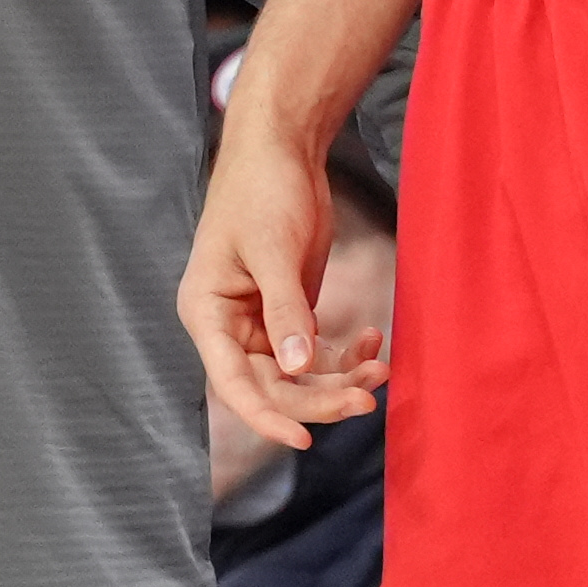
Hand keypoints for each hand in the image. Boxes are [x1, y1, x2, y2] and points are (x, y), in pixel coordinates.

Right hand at [181, 117, 388, 452]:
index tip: (303, 439)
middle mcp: (229, 326)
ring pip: (298, 376)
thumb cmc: (263, 188)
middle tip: (367, 400)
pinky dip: (345, 355)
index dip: (266, 416)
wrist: (282, 147)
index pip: (232, 383)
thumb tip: (298, 367)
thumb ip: (286, 309)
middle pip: (272, 386)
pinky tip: (373, 342)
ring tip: (380, 373)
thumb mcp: (273, 248)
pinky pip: (315, 352)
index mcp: (207, 312)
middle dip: (319, 397)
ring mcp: (260, 322)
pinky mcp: (289, 311)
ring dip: (338, 380)